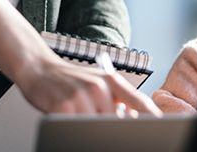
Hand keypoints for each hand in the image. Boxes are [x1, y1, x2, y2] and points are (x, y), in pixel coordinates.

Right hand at [14, 54, 161, 116]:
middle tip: (98, 121)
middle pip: (117, 121)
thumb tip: (135, 119)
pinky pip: (77, 128)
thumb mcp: (97, 83)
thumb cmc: (70, 79)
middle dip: (113, 127)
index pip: (141, 103)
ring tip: (78, 116)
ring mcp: (81, 97)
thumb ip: (117, 100)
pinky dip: (75, 128)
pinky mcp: (63, 107)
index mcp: (111, 80)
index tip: (157, 128)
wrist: (38, 68)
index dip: (152, 118)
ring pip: (97, 126)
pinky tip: (68, 117)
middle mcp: (99, 86)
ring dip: (90, 127)